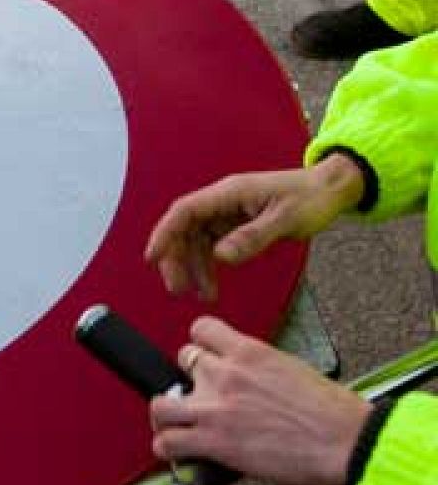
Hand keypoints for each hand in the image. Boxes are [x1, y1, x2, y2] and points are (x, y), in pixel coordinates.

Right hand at [144, 154, 362, 300]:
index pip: (184, 211)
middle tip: (177, 288)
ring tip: (201, 295)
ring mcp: (228, 213)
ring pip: (197, 241)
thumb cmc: (311, 197)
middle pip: (184, 229)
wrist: (332, 189)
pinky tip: (212, 286)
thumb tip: (221, 256)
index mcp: (229, 193)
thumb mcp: (285, 219)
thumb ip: (252, 238)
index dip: (165, 233)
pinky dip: (209, 267)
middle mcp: (222, 201)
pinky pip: (213, 246)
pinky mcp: (236, 224)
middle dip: (176, 259)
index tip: (153, 257)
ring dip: (194, 268)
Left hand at [149, 317, 370, 484]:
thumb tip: (250, 380)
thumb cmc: (336, 414)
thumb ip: (261, 370)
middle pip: (181, 361)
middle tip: (200, 397)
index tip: (205, 357)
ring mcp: (214, 407)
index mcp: (249, 352)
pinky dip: (169, 449)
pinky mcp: (213, 440)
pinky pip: (168, 442)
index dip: (202, 346)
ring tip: (176, 425)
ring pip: (161, 404)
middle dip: (189, 378)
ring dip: (166, 415)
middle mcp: (225, 374)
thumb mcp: (294, 371)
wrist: (348, 443)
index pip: (202, 330)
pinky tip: (179, 453)